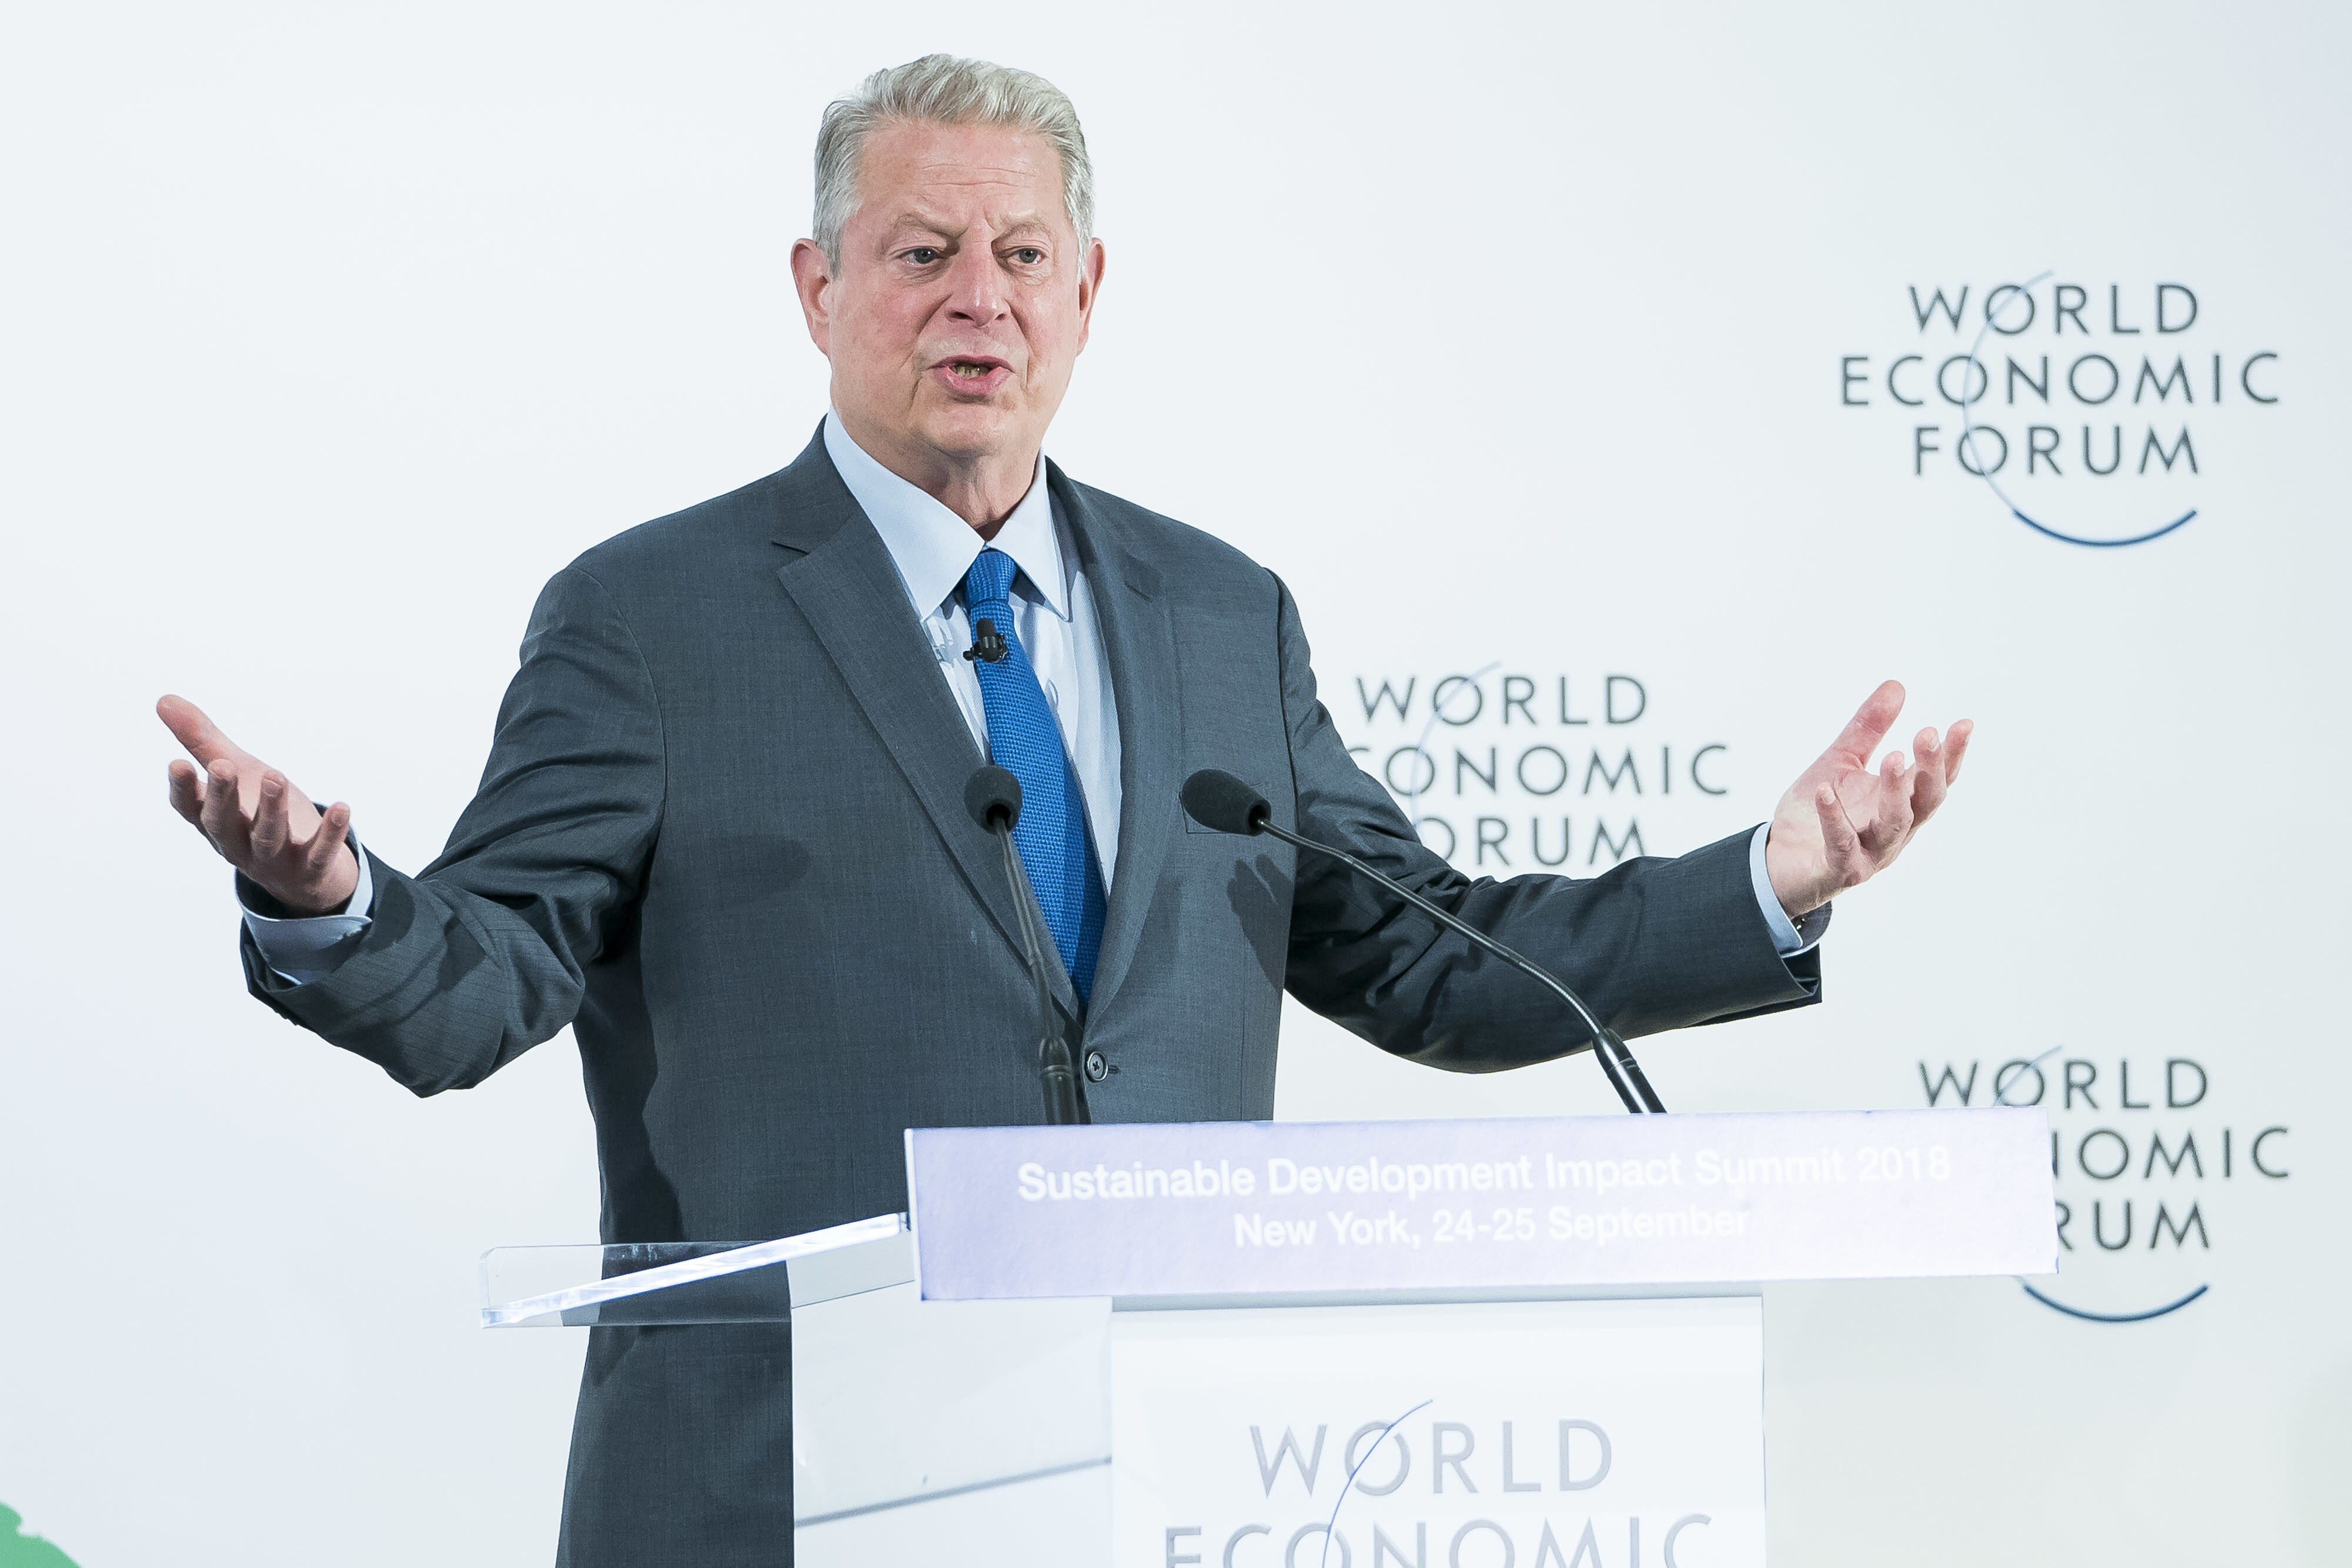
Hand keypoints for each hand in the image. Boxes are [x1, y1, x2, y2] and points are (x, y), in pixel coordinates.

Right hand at [159, 694, 359, 915]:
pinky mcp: (310, 870)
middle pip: (224, 823)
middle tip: (223, 766)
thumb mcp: (236, 774)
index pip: (191, 809)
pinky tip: (342, 806)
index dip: (183, 789)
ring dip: (271, 809)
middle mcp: (238, 844)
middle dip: (223, 796)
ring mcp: (274, 861)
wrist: (304, 873)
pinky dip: (331, 832)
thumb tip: (163, 699)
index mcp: (215, 822)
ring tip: (276, 776)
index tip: (177, 763)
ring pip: (268, 838)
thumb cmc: (259, 813)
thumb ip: (203, 741)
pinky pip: (320, 853)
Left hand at [1764, 680, 1971, 917]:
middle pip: (1925, 801)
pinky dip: (1834, 817)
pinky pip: (1841, 844)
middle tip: (1927, 733)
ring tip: (1891, 758)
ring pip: (1894, 824)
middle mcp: (1895, 830)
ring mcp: (1871, 852)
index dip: (1952, 754)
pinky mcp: (1840, 868)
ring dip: (1895, 792)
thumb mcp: (1841, 761)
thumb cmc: (1817, 810)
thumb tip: (1897, 686)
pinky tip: (1825, 790)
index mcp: (1901, 803)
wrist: (1780, 859)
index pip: (1935, 778)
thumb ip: (1868, 729)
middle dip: (1931, 768)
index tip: (1964, 723)